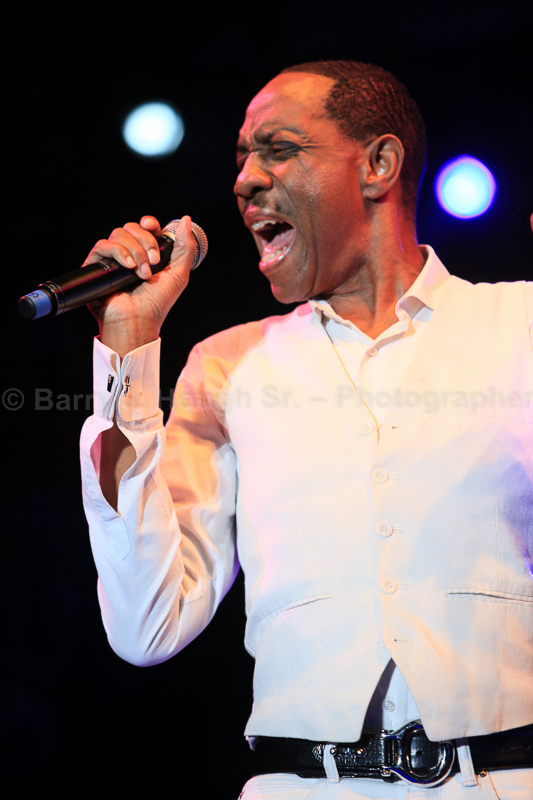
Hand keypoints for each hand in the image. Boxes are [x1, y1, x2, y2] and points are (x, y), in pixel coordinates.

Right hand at [83, 215, 195, 356]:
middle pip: (131, 228)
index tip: (152, 227)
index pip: (144, 227)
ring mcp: (112, 260)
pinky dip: (118, 252)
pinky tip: (128, 267)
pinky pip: (103, 245)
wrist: (138, 321)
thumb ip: (185, 247)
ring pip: (118, 234)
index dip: (148, 223)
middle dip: (146, 242)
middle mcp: (128, 254)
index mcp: (146, 254)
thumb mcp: (178, 274)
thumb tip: (187, 219)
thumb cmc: (157, 303)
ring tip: (141, 273)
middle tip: (154, 263)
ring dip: (135, 251)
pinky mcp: (96, 266)